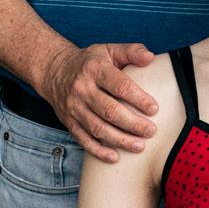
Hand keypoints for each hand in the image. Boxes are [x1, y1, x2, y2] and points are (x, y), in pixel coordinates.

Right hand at [39, 41, 158, 162]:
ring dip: (120, 140)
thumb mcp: (108, 50)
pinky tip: (115, 157)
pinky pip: (83, 139)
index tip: (154, 109)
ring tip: (139, 146)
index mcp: (95, 69)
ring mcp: (74, 107)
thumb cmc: (90, 62)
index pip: (119, 86)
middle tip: (151, 131)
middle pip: (109, 110)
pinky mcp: (69, 122)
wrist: (54, 70)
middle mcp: (82, 89)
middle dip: (132, 123)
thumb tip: (150, 57)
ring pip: (98, 128)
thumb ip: (131, 51)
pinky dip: (99, 151)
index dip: (138, 98)